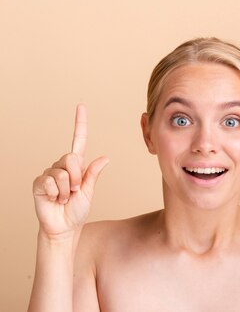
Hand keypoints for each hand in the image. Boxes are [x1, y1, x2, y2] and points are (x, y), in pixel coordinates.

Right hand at [32, 105, 108, 237]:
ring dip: (67, 189)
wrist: (63, 228)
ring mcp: (49, 173)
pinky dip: (56, 194)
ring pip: (62, 173)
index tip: (81, 106)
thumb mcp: (89, 192)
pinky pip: (50, 182)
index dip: (80, 123)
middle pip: (72, 158)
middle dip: (76, 178)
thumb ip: (93, 174)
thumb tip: (105, 158)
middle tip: (74, 192)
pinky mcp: (39, 183)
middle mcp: (62, 165)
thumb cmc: (77, 211)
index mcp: (77, 165)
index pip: (78, 140)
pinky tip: (54, 199)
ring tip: (64, 198)